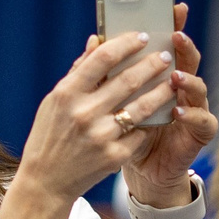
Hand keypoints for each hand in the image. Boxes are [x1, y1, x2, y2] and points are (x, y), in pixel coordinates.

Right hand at [16, 30, 182, 205]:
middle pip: (128, 80)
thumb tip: (97, 40)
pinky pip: (140, 133)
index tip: (142, 36)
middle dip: (152, 64)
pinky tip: (158, 114)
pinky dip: (148, 123)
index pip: (102, 58)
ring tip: (173, 81)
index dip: (126, 44)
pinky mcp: (114, 157)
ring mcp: (101, 136)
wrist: (46, 182)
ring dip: (161, 91)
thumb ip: (78, 71)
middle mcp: (84, 113)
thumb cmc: (50, 135)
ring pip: (142, 107)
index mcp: (66, 94)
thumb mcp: (55, 101)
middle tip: (165, 56)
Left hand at [120, 2, 216, 206]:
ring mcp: (193, 108)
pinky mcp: (197, 133)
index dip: (173, 25)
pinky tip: (178, 109)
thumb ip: (103, 74)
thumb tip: (93, 41)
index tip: (173, 7)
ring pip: (199, 87)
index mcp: (160, 75)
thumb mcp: (108, 102)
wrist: (140, 171)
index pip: (169, 44)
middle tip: (174, 34)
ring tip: (174, 74)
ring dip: (188, 78)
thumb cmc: (122, 134)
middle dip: (183, 45)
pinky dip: (191, 114)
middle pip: (188, 59)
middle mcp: (180, 87)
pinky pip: (203, 120)